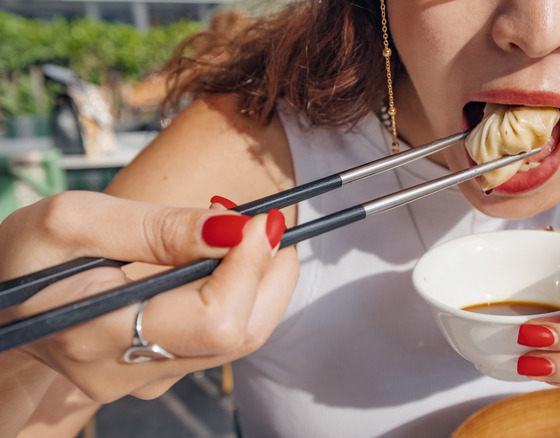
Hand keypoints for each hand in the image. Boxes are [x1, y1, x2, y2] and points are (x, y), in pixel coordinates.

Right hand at [0, 191, 298, 402]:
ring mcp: (150, 377)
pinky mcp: (162, 369)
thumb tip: (234, 228)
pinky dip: (241, 294)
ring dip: (261, 282)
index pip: (214, 320)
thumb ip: (159, 227)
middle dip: (271, 274)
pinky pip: (223, 337)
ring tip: (242, 233)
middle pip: (241, 335)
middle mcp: (132, 370)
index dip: (251, 266)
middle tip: (265, 222)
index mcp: (102, 334)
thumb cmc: (25, 260)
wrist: (1, 305)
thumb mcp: (74, 220)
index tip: (260, 219)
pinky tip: (225, 259)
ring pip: (241, 338)